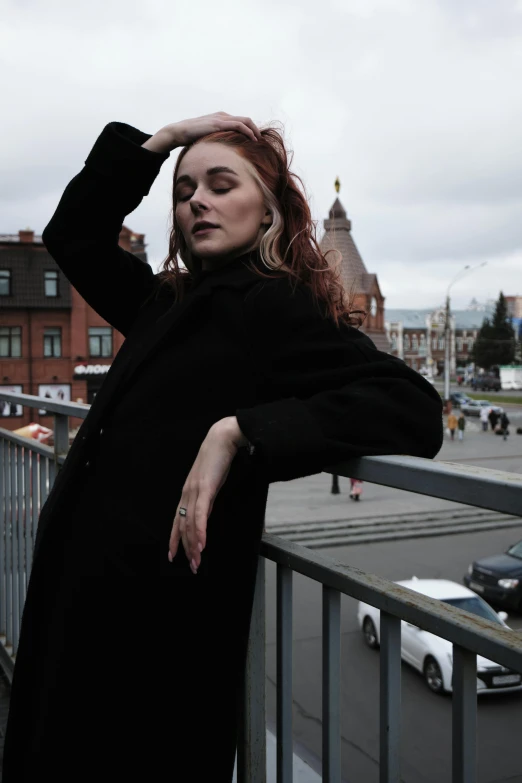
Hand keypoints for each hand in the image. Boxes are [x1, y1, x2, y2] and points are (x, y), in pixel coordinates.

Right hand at [163, 112, 262, 146]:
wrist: (179, 132)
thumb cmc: (190, 138)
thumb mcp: (207, 138)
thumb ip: (215, 141)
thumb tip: (220, 154)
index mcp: (221, 118)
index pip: (240, 121)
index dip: (250, 130)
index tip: (256, 141)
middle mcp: (223, 116)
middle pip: (246, 120)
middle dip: (255, 130)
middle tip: (261, 141)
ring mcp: (221, 118)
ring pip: (245, 121)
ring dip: (254, 131)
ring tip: (259, 141)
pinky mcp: (219, 123)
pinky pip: (238, 125)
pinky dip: (247, 131)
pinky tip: (252, 139)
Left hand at [168, 417, 247, 572]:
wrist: (223, 438)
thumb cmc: (218, 458)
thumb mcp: (211, 483)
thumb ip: (207, 499)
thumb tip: (207, 513)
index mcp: (188, 492)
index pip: (177, 521)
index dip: (175, 539)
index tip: (174, 556)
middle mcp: (187, 493)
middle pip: (182, 526)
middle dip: (186, 548)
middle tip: (192, 566)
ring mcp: (194, 491)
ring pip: (190, 524)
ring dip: (194, 544)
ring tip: (197, 560)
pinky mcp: (204, 488)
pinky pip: (200, 514)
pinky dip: (200, 530)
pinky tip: (202, 543)